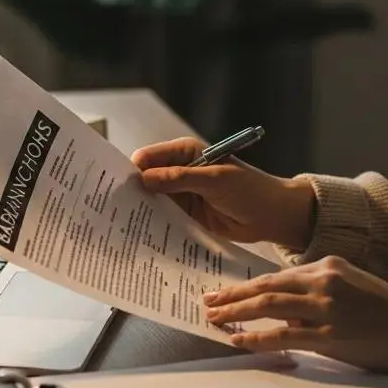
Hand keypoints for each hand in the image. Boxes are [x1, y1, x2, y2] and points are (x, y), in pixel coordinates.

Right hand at [132, 137, 316, 249]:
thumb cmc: (251, 190)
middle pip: (146, 179)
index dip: (133, 170)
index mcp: (185, 153)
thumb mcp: (216, 180)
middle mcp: (179, 171)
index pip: (149, 157)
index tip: (117, 186)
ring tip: (121, 224)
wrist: (274, 216)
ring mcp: (181, 194)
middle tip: (113, 207)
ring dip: (141, 209)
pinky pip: (163, 217)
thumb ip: (180, 178)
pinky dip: (153, 224)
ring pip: (152, 200)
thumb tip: (145, 178)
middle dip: (132, 191)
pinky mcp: (185, 215)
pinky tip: (141, 234)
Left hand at [204, 256, 387, 373]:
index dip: (246, 283)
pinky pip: (284, 335)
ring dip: (236, 311)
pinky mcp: (331, 335)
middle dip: (232, 294)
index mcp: (327, 265)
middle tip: (207, 300)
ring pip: (268, 305)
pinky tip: (237, 340)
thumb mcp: (351, 288)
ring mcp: (326, 307)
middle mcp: (323, 280)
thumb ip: (316, 293)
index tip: (224, 290)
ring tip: (213, 317)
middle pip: (265, 286)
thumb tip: (280, 310)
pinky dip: (256, 337)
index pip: (276, 274)